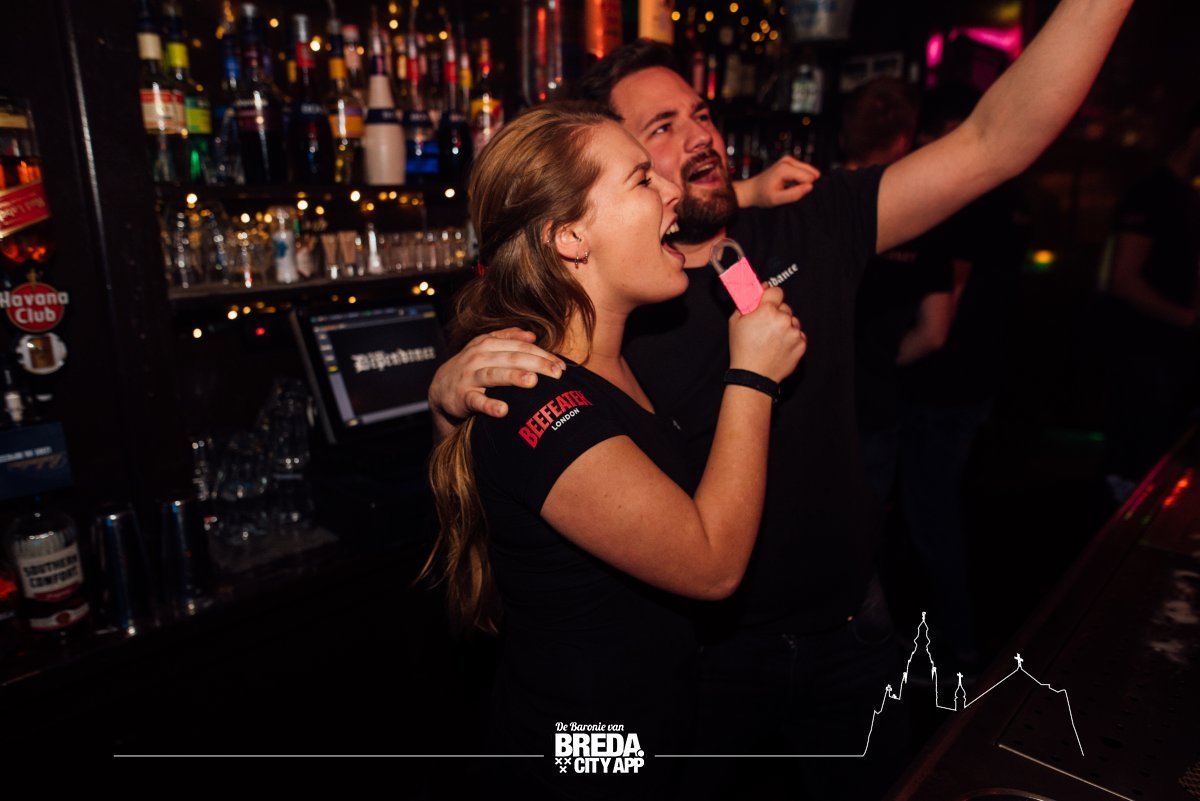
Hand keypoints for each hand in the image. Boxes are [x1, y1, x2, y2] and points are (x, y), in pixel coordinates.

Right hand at [429, 328, 564, 429]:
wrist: (440, 388)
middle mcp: (479, 357)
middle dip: (537, 365)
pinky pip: (477, 401)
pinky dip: (489, 405)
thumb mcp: (485, 348)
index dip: (543, 355)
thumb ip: (508, 338)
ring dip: (514, 378)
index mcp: (488, 344)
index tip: (562, 367)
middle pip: (512, 358)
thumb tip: (532, 335)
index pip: (521, 347)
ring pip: (495, 375)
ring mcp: (470, 377)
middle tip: (557, 374)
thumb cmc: (471, 368)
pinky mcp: (462, 397)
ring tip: (533, 382)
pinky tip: (503, 410)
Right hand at [727, 286, 806, 381]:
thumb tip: (754, 293)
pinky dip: (791, 338)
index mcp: (767, 311)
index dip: (771, 295)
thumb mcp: (735, 323)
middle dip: (776, 313)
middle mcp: (783, 320)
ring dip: (785, 326)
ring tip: (773, 339)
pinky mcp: (801, 344)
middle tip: (766, 325)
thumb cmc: (743, 351)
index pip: (776, 291)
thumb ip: (746, 304)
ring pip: (793, 321)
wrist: (753, 376)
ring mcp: (794, 333)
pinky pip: (799, 335)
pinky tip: (779, 346)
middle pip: (785, 307)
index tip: (769, 300)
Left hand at [733, 157, 820, 208]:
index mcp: (785, 168)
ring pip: (808, 172)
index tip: (791, 193)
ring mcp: (788, 159)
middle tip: (790, 191)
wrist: (752, 190)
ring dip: (802, 182)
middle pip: (810, 173)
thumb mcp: (776, 199)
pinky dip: (800, 179)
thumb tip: (810, 187)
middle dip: (804, 185)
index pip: (809, 178)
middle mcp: (788, 160)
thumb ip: (794, 194)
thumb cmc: (762, 195)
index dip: (803, 189)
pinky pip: (803, 171)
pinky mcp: (789, 162)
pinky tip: (790, 185)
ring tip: (789, 188)